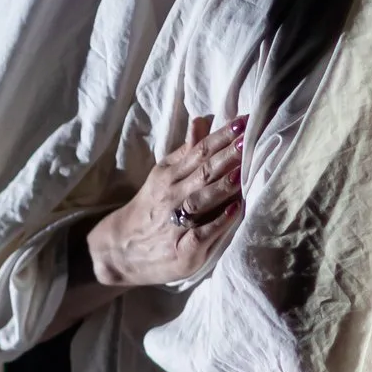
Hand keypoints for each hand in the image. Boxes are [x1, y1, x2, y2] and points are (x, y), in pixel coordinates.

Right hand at [84, 114, 245, 288]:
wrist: (121, 249)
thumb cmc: (152, 207)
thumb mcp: (163, 175)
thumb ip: (186, 152)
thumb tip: (201, 120)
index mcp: (169, 175)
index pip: (199, 151)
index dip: (222, 136)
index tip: (244, 122)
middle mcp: (171, 196)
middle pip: (203, 173)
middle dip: (227, 156)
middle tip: (249, 139)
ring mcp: (176, 224)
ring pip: (200, 201)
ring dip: (221, 187)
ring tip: (241, 172)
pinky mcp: (183, 251)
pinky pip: (200, 234)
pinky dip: (217, 223)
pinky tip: (234, 211)